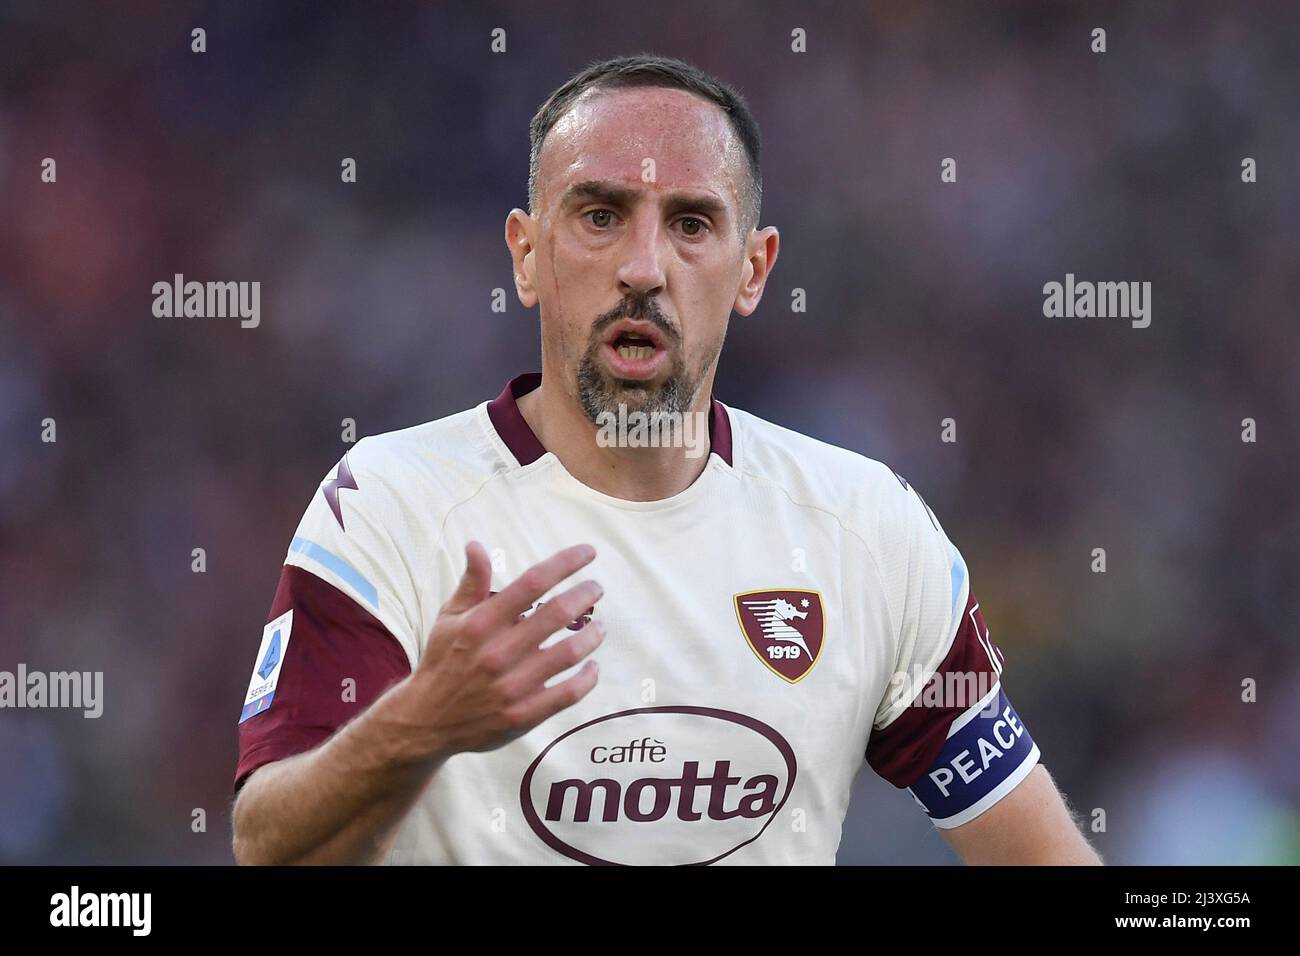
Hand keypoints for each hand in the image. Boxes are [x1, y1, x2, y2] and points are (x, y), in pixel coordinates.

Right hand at [393, 541, 603, 761]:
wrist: (425, 721)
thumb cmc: (442, 661)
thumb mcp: (449, 618)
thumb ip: (471, 583)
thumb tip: (476, 544)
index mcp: (481, 623)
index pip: (532, 582)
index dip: (565, 563)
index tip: (589, 553)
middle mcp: (497, 652)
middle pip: (557, 613)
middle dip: (585, 595)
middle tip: (596, 589)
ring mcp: (511, 686)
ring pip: (569, 653)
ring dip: (592, 636)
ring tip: (600, 627)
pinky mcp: (522, 715)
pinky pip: (567, 694)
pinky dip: (587, 679)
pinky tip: (592, 667)